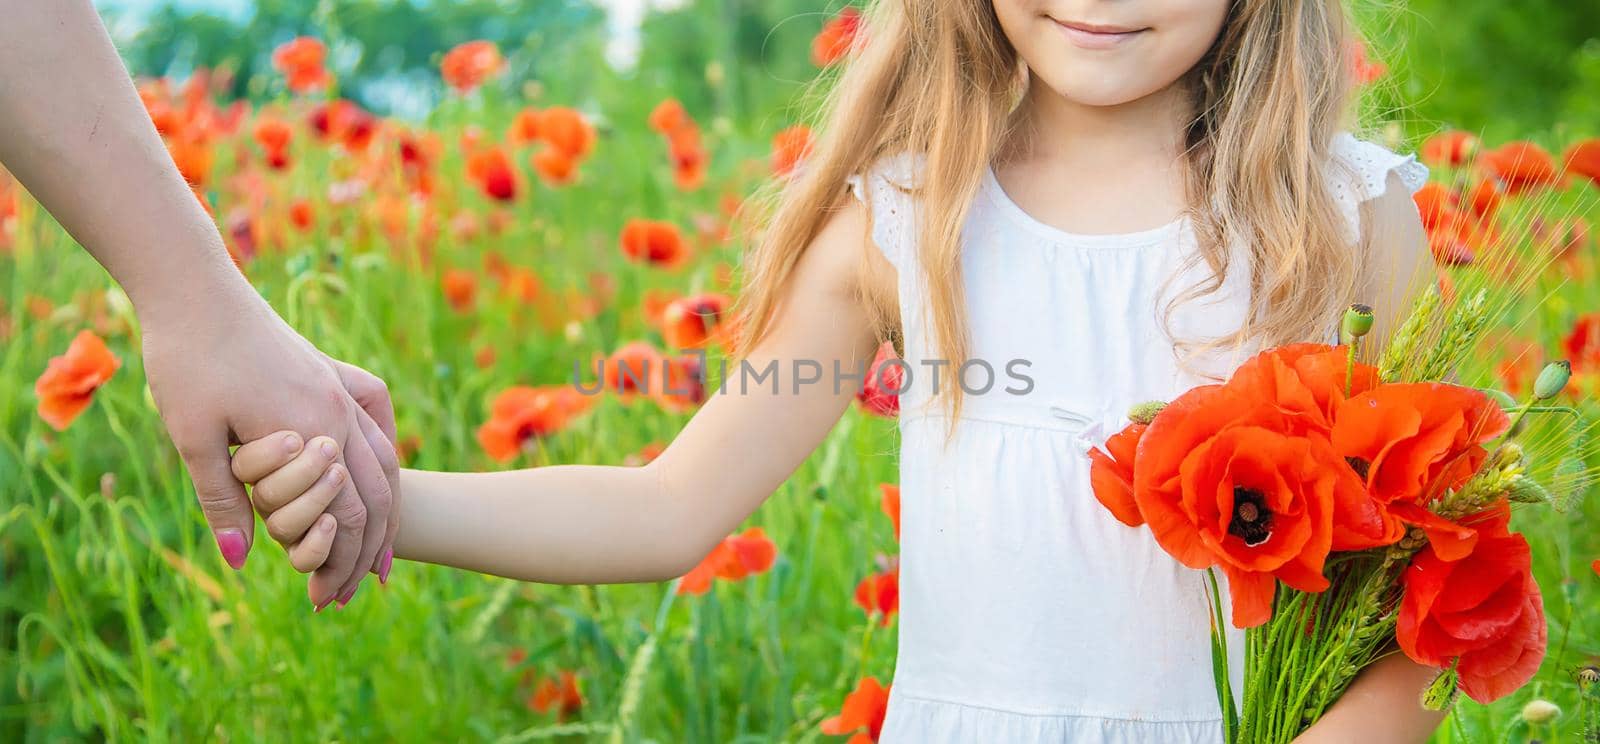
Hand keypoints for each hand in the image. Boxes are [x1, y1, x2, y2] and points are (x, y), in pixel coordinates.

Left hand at [140, 292, 399, 606]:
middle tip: (351, 592)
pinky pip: (379, 420)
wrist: (195, 291)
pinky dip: (386, 457)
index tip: (325, 599)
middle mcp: (341, 410)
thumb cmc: (188, 361)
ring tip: (379, 552)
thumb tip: (242, 561)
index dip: (340, 562)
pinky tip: (379, 474)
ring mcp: (343, 388)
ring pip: (387, 460)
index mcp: (313, 430)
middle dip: (366, 550)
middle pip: (378, 494)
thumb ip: (223, 500)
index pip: (350, 513)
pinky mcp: (334, 372)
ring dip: (385, 511)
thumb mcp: (194, 438)